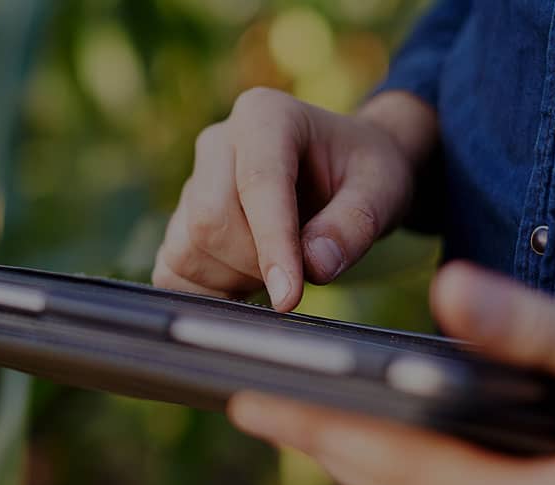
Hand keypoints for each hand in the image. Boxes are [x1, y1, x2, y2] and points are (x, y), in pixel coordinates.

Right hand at [152, 89, 433, 310]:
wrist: (340, 170)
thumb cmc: (361, 173)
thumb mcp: (383, 189)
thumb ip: (355, 224)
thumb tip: (316, 265)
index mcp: (265, 116)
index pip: (258, 184)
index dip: (272, 245)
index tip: (289, 298)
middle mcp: (217, 142)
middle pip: (211, 221)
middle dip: (256, 264)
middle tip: (300, 271)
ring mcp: (191, 182)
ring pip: (187, 250)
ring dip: (233, 279)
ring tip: (276, 268)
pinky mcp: (180, 220)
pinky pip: (171, 270)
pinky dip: (206, 291)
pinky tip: (243, 281)